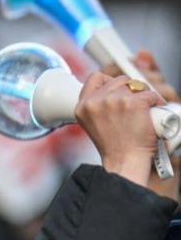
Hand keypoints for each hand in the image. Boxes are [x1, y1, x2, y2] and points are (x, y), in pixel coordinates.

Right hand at [106, 50, 179, 199]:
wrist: (124, 162)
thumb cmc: (114, 147)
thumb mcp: (94, 124)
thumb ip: (98, 105)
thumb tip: (115, 88)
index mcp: (82, 106)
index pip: (95, 77)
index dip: (109, 82)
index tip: (118, 91)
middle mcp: (96, 101)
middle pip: (120, 80)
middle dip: (131, 91)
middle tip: (134, 108)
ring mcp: (115, 100)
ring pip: (137, 85)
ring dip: (145, 96)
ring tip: (143, 114)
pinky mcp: (134, 102)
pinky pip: (151, 94)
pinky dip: (157, 103)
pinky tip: (152, 115)